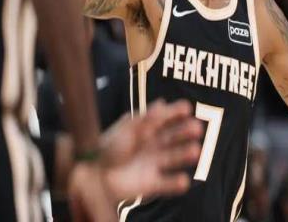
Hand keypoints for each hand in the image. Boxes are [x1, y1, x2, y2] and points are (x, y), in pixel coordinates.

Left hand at [68, 99, 201, 220]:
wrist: (90, 175)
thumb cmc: (107, 147)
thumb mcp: (126, 129)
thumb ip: (145, 119)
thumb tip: (162, 103)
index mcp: (147, 130)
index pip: (166, 119)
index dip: (176, 112)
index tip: (187, 108)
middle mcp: (154, 145)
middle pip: (174, 137)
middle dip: (186, 132)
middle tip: (197, 128)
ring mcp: (154, 164)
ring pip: (175, 158)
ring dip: (186, 154)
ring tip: (196, 151)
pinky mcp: (151, 184)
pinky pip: (167, 183)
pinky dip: (176, 183)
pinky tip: (184, 181)